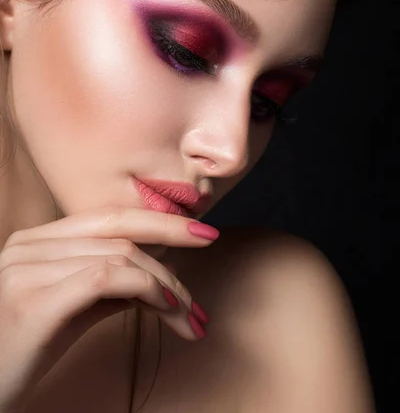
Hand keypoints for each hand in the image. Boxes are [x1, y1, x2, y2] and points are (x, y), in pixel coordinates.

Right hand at [0, 207, 218, 411]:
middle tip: (210, 248)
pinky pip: (105, 278)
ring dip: (166, 284)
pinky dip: (146, 288)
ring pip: (120, 256)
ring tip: (189, 314)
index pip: (109, 217)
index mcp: (37, 240)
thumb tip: (159, 273)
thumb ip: (111, 285)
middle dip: (171, 237)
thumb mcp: (74, 311)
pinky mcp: (34, 301)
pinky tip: (168, 309)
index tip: (200, 232)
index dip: (158, 220)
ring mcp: (27, 269)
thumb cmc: (26, 351)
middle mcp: (29, 245)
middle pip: (119, 231)